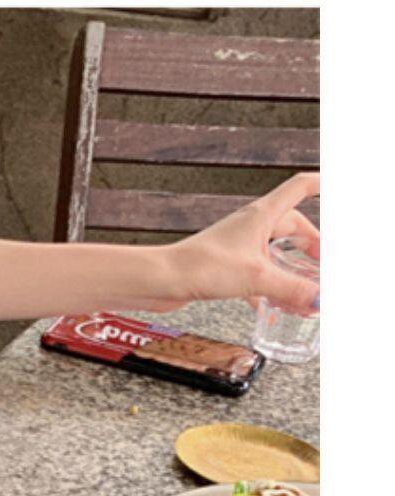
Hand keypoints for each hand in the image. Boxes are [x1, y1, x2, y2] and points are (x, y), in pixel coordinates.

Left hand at [152, 171, 319, 314]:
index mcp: (262, 215)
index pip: (300, 188)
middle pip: (291, 226)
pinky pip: (255, 276)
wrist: (162, 280)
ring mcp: (236, 247)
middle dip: (311, 244)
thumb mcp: (256, 278)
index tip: (336, 188)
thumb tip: (319, 300)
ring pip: (273, 254)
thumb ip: (291, 289)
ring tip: (305, 291)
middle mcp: (250, 227)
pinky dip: (268, 289)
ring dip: (290, 271)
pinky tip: (273, 308)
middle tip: (323, 264)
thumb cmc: (201, 265)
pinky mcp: (223, 268)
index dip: (321, 184)